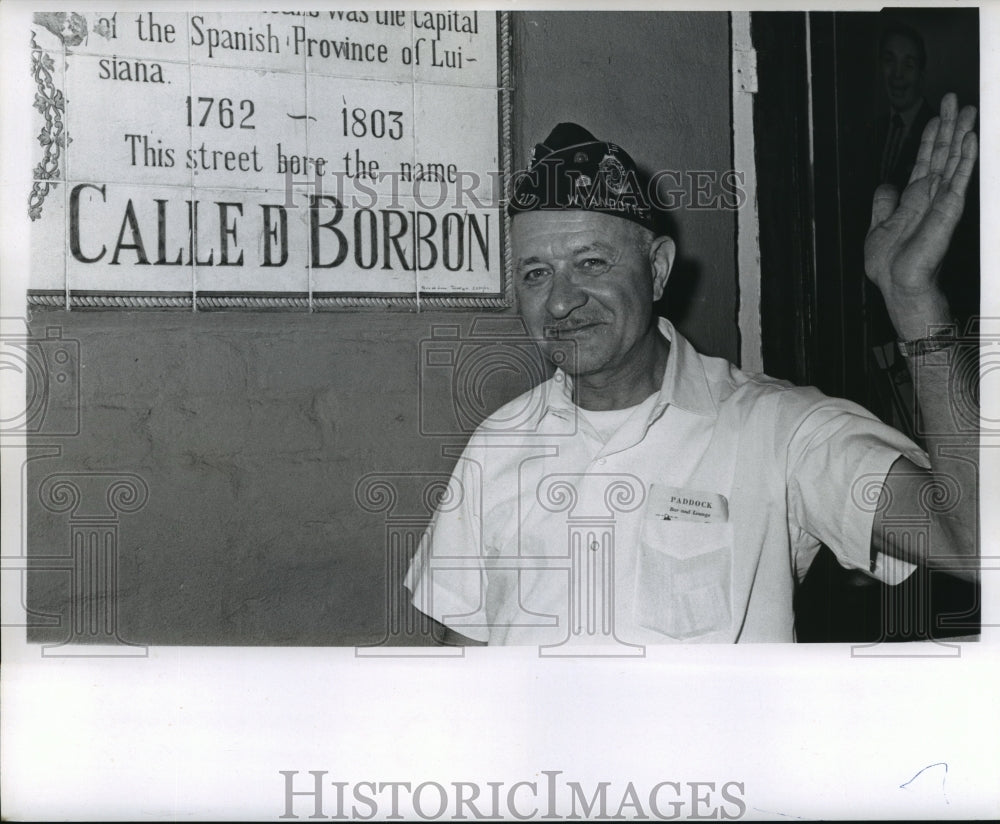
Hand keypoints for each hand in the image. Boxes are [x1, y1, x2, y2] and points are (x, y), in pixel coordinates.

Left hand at [864, 94, 977, 331]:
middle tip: (957, 99)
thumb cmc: (890, 265)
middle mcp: (930, 196)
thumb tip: (885, 186)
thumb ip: (883, 205)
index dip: (930, 139)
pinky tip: (971, 138)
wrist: (899, 284)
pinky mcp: (949, 209)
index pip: (924, 162)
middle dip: (949, 126)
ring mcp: (942, 201)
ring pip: (954, 160)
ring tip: (970, 109)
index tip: (936, 117)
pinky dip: (966, 157)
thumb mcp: (877, 229)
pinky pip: (960, 178)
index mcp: (912, 199)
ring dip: (962, 134)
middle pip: (942, 154)